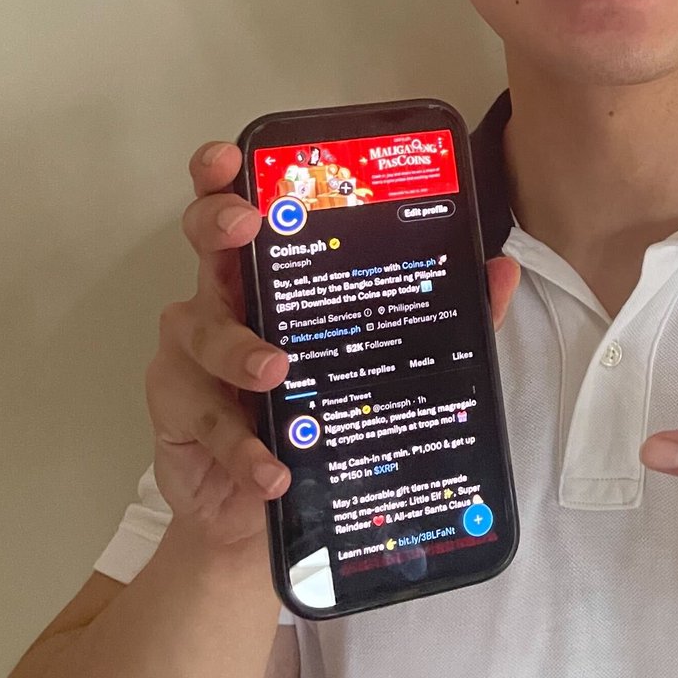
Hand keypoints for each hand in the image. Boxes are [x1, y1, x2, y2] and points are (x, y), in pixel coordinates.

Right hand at [147, 140, 520, 550]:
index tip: (232, 157)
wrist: (260, 520)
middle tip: (248, 226)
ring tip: (277, 370)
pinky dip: (242, 447)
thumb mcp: (385, 363)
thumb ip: (442, 318)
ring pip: (201, 330)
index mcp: (273, 275)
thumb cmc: (320, 419)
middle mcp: (225, 301)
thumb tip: (501, 272)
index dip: (224, 176)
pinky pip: (205, 419)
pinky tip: (272, 467)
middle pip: (205, 242)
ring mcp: (193, 355)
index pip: (241, 208)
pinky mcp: (177, 413)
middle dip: (219, 222)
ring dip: (239, 348)